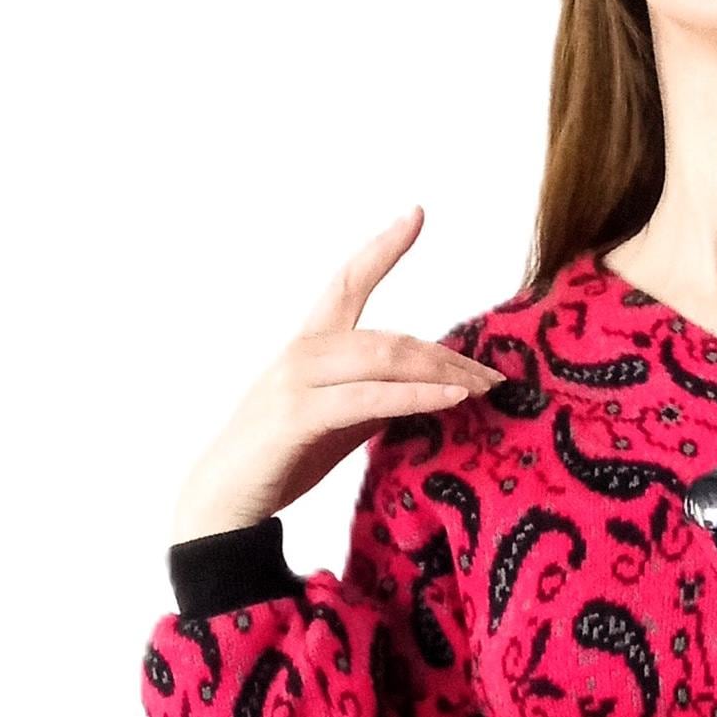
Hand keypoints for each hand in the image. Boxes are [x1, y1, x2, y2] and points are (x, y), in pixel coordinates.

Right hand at [171, 204, 499, 540]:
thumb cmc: (280, 461)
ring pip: (384, 360)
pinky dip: (418, 396)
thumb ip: (375, 398)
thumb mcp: (338, 424)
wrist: (224, 503)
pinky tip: (453, 399)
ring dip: (443, 372)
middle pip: (389, 337)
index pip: (348, 282)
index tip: (416, 213)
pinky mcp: (299, 415)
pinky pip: (371, 398)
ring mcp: (298, 381)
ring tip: (484, 387)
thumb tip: (424, 390)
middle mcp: (303, 353)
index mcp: (310, 346)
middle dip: (447, 355)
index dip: (383, 246)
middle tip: (493, 375)